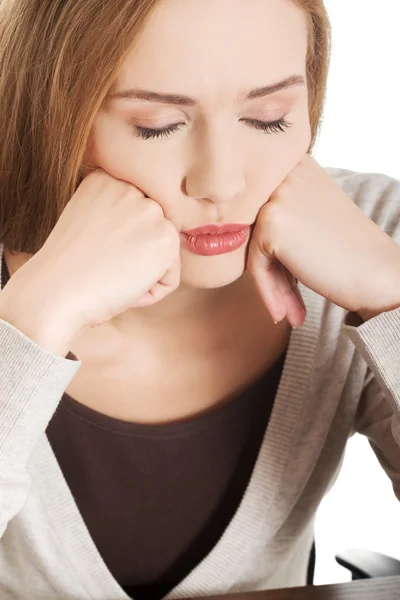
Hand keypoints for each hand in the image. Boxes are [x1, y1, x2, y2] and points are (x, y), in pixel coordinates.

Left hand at [246, 154, 399, 326]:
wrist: (378, 274)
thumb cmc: (347, 250)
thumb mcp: (309, 215)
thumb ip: (275, 213)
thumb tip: (225, 231)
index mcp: (293, 162)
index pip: (260, 208)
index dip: (269, 249)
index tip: (282, 280)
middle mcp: (284, 171)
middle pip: (254, 227)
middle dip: (270, 268)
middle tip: (285, 301)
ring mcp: (276, 196)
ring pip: (251, 247)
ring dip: (271, 284)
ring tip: (288, 310)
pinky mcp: (270, 224)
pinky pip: (254, 265)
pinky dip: (268, 292)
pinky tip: (284, 313)